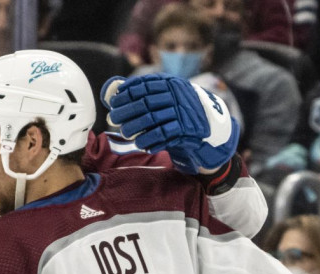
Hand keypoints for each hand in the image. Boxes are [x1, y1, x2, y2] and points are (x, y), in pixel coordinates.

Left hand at [101, 73, 239, 174]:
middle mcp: (176, 95)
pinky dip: (149, 140)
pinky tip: (141, 143)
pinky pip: (162, 135)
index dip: (126, 93)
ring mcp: (181, 111)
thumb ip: (142, 90)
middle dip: (126, 111)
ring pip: (151, 120)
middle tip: (114, 119)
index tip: (113, 102)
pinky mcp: (185, 128)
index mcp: (170, 83)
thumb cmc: (177, 108)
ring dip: (134, 128)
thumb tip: (111, 88)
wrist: (207, 123)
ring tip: (124, 133)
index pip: (143, 85)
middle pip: (144, 103)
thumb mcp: (165, 94)